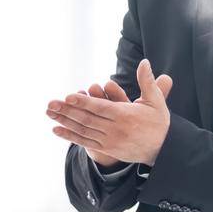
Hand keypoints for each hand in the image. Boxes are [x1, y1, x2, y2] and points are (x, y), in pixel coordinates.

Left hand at [47, 59, 174, 165]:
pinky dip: (70, 136)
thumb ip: (148, 82)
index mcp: (125, 115)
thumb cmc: (158, 122)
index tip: (68, 97)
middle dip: (67, 111)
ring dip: (64, 122)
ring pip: (83, 130)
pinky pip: (85, 142)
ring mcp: (110, 141)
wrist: (163, 150)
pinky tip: (56, 130)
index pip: (100, 107)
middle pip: (87, 119)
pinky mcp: (107, 149)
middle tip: (50, 104)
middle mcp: (115, 129)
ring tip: (49, 114)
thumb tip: (144, 62)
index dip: (83, 102)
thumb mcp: (156, 101)